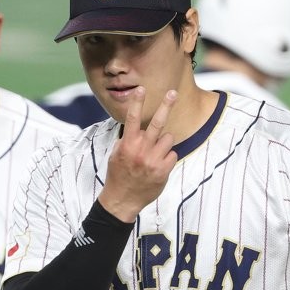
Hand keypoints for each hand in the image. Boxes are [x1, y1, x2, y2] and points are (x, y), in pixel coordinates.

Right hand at [98, 87, 178, 222]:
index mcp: (128, 144)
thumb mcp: (116, 155)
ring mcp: (153, 160)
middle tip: (173, 93)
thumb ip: (127, 140)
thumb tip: (134, 127)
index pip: (132, 118)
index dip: (137, 102)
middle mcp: (141, 150)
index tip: (141, 89)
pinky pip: (172, 154)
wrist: (122, 200)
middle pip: (157, 123)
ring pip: (168, 138)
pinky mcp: (163, 170)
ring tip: (155, 153)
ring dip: (164, 142)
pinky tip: (158, 165)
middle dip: (166, 105)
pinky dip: (168, 157)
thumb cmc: (119, 175)